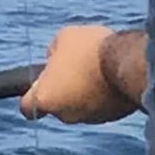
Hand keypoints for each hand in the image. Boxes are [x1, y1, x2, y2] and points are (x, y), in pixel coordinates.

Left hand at [20, 23, 148, 122]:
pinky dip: (104, 95)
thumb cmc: (90, 49)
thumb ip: (54, 50)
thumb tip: (56, 58)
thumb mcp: (64, 36)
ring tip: (98, 68)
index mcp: (45, 97)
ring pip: (81, 105)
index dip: (30, 96)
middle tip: (75, 67)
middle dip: (63, 89)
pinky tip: (112, 76)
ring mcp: (90, 118)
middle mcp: (65, 114)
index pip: (26, 108)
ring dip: (85, 91)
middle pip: (57, 104)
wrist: (128, 63)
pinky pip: (103, 106)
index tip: (38, 85)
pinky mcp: (112, 117)